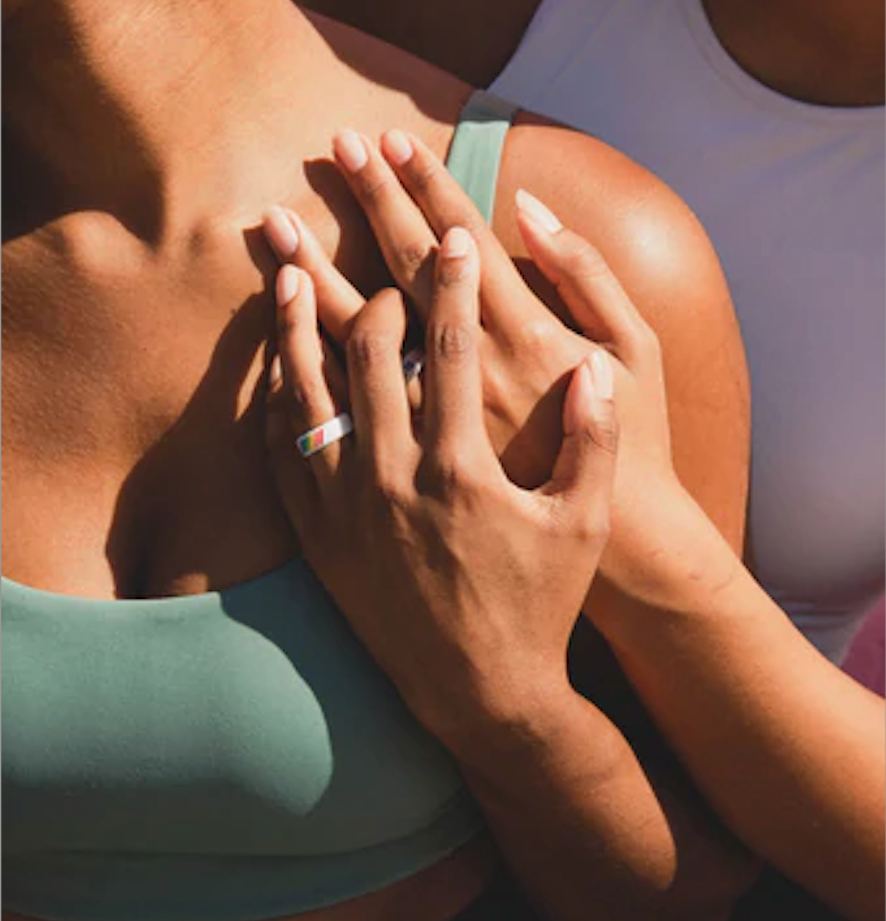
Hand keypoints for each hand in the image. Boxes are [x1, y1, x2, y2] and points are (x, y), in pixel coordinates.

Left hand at [264, 227, 617, 744]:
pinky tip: (273, 364)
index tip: (452, 231)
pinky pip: (281, 452)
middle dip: (371, 285)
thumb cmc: (540, 603)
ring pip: (306, 393)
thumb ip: (592, 441)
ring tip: (284, 270)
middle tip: (370, 247)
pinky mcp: (318, 536)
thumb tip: (592, 370)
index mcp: (460, 465)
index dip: (452, 281)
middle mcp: (392, 477)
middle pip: (369, 352)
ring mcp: (345, 507)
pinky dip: (275, 399)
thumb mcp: (581, 523)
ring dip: (294, 325)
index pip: (451, 347)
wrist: (481, 689)